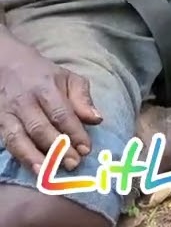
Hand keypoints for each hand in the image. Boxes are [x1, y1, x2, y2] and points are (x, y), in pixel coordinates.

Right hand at [0, 38, 100, 172]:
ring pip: (19, 138)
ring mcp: (7, 112)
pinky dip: (20, 156)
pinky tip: (33, 168)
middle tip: (73, 164)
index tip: (86, 149)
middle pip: (40, 128)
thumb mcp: (67, 78)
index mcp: (46, 88)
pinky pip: (7, 142)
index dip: (74, 133)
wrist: (4, 62)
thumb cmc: (42, 74)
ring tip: (49, 174)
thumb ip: (82, 98)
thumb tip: (96, 119)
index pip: (61, 113)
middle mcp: (25, 101)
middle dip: (58, 149)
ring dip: (35, 157)